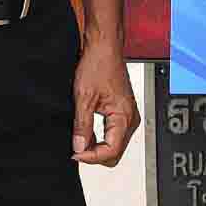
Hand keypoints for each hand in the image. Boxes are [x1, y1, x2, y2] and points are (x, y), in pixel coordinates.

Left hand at [75, 50, 141, 165]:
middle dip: (95, 155)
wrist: (103, 48)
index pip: (111, 150)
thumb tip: (79, 148)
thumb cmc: (99, 64)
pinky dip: (99, 139)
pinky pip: (113, 135)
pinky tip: (85, 133)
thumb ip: (82, 127)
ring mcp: (127, 116)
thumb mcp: (84, 98)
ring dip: (96, 147)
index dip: (91, 157)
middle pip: (115, 152)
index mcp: (124, 116)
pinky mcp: (122, 112)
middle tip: (75, 149)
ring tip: (78, 140)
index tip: (75, 154)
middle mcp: (130, 118)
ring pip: (114, 145)